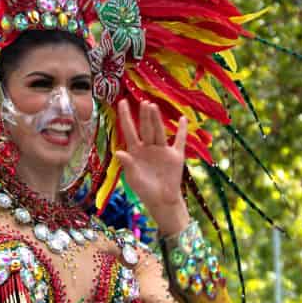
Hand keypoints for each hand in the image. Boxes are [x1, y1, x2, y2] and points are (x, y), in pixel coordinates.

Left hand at [115, 100, 189, 234]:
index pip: (129, 130)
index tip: (122, 102)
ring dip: (157, 119)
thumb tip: (119, 152)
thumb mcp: (133, 178)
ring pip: (159, 131)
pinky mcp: (176, 156)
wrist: (161, 200)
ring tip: (153, 106)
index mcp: (136, 151)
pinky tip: (183, 119)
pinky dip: (182, 131)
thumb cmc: (144, 190)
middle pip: (145, 128)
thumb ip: (127, 164)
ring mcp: (162, 150)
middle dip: (144, 116)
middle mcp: (148, 147)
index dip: (126, 117)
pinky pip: (180, 141)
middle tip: (143, 102)